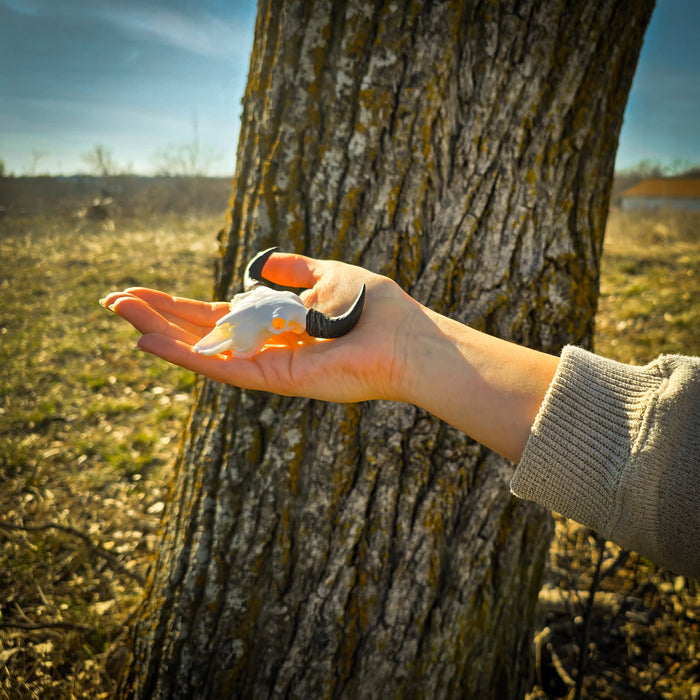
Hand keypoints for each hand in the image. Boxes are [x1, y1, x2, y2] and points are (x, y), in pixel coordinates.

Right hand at [100, 251, 420, 403]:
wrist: (406, 338)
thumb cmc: (375, 307)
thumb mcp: (326, 275)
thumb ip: (292, 271)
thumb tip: (260, 264)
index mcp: (274, 324)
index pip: (214, 315)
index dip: (176, 305)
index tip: (139, 292)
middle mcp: (264, 347)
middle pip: (199, 331)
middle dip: (156, 316)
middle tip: (112, 301)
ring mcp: (266, 366)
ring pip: (202, 351)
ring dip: (158, 331)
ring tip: (119, 312)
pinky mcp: (275, 379)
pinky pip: (221, 367)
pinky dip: (185, 355)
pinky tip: (150, 341)